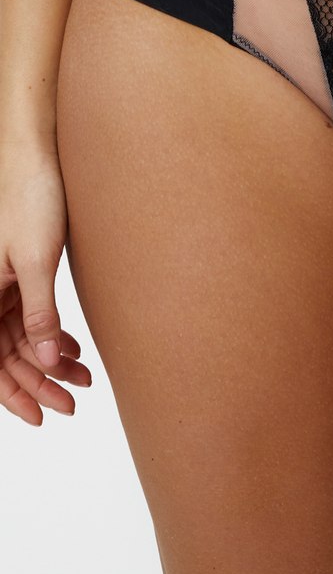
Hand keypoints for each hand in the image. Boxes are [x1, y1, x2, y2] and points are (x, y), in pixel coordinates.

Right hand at [0, 145, 91, 424]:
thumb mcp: (37, 260)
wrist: (37, 157)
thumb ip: (40, 313)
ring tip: (83, 378)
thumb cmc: (30, 199)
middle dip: (39, 382)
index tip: (44, 416)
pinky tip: (73, 348)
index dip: (15, 395)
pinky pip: (29, 315)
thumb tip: (45, 361)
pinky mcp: (18, 272)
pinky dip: (50, 334)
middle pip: (7, 356)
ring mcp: (0, 285)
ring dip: (49, 360)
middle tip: (74, 402)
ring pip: (21, 338)